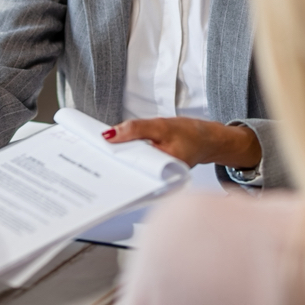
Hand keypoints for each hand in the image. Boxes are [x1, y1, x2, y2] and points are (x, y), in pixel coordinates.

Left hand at [102, 117, 261, 168]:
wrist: (208, 139)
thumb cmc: (190, 133)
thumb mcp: (161, 125)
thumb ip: (135, 129)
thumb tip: (110, 135)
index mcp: (162, 169)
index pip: (131, 167)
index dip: (114, 159)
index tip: (97, 150)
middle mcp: (159, 178)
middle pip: (130, 169)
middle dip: (115, 160)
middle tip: (96, 151)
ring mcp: (157, 176)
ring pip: (133, 166)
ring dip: (121, 157)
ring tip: (105, 150)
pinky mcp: (155, 170)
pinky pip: (138, 163)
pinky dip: (130, 156)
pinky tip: (119, 151)